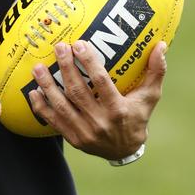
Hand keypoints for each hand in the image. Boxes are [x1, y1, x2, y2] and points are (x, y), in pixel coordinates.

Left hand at [28, 39, 166, 159]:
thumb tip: (161, 45)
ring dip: (47, 85)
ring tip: (37, 67)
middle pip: (78, 92)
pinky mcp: (73, 139)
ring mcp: (85, 132)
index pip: (101, 83)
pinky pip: (53, 122)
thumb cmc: (137, 116)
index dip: (89, 62)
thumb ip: (155, 72)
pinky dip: (41, 107)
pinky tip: (33, 91)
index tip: (78, 43)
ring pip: (62, 106)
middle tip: (58, 47)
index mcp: (118, 110)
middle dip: (66, 68)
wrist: (126, 151)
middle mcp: (100, 122)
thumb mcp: (149, 97)